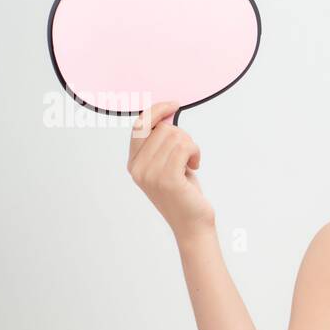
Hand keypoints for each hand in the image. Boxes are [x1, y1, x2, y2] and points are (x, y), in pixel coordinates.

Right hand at [126, 100, 214, 240]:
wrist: (192, 225)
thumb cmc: (184, 193)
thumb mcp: (168, 164)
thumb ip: (163, 141)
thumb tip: (167, 112)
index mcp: (133, 163)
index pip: (139, 126)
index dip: (156, 110)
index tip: (173, 105)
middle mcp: (137, 168)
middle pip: (162, 129)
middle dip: (183, 137)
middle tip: (189, 156)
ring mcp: (150, 174)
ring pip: (175, 136)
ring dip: (191, 146)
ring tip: (191, 163)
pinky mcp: (167, 179)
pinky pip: (184, 147)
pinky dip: (195, 152)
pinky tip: (195, 165)